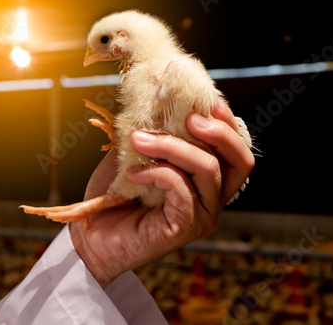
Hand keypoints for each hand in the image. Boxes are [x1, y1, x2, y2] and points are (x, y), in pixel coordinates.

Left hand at [70, 100, 254, 287]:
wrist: (93, 233)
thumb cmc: (116, 194)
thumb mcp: (137, 153)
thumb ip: (155, 132)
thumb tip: (157, 100)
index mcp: (207, 179)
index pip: (235, 150)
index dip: (227, 122)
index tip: (206, 100)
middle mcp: (213, 198)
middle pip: (239, 160)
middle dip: (218, 132)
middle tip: (188, 117)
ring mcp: (202, 215)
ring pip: (207, 169)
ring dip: (172, 146)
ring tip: (139, 140)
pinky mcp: (184, 227)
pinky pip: (181, 188)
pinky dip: (157, 171)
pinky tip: (133, 173)